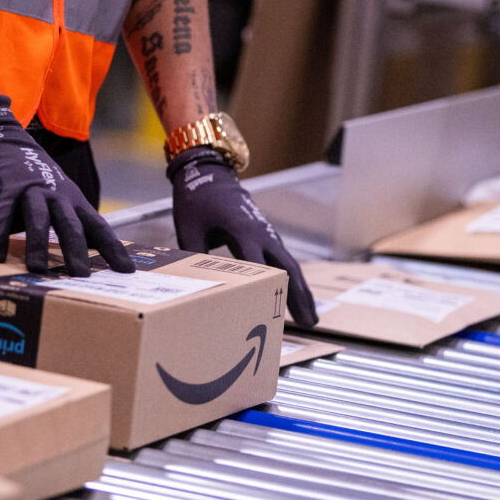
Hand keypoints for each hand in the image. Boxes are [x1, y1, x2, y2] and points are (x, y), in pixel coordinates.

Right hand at [0, 95, 134, 276]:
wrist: (2, 138)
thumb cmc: (33, 178)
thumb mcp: (58, 196)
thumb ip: (71, 221)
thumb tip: (88, 252)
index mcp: (73, 200)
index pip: (99, 226)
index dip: (113, 248)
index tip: (127, 270)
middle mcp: (56, 194)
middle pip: (70, 225)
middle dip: (77, 251)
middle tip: (82, 276)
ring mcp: (31, 189)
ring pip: (39, 218)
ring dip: (38, 244)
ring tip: (38, 269)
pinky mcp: (5, 186)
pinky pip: (2, 213)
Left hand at [168, 148, 317, 327]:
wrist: (211, 175)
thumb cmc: (198, 201)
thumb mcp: (189, 228)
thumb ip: (194, 256)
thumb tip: (194, 286)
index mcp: (242, 231)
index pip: (258, 263)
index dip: (267, 286)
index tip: (275, 308)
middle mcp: (262, 234)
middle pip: (288, 269)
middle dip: (300, 296)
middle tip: (310, 324)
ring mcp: (268, 235)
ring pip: (292, 266)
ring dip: (302, 292)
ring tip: (310, 319)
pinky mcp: (267, 237)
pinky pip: (285, 261)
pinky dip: (293, 281)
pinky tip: (295, 298)